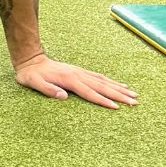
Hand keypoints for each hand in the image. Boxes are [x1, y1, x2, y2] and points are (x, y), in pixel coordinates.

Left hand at [13, 53, 137, 108]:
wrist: (30, 60)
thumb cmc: (30, 75)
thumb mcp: (33, 83)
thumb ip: (47, 90)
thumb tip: (63, 97)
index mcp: (69, 80)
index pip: (90, 93)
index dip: (103, 101)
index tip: (117, 107)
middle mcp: (78, 75)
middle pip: (102, 86)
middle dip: (119, 95)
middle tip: (134, 102)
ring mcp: (80, 72)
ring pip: (103, 81)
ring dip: (119, 87)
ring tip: (133, 93)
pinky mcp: (79, 71)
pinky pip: (99, 77)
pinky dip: (110, 81)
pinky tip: (119, 84)